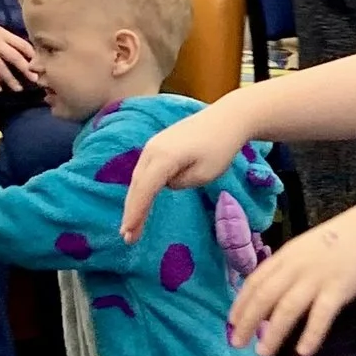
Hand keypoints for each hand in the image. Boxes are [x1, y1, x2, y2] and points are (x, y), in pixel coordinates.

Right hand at [0, 17, 38, 92]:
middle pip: (15, 58)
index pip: (22, 45)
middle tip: (34, 80)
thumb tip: (22, 52)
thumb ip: (5, 39)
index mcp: (2, 33)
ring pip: (1, 68)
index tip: (40, 64)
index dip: (32, 55)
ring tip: (18, 89)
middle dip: (26, 70)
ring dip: (10, 79)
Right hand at [121, 99, 253, 239]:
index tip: (128, 233)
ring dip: (134, 201)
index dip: (135, 213)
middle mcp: (152, 149)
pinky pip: (145, 171)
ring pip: (139, 178)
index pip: (145, 190)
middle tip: (127, 238)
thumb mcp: (204, 174)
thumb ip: (180, 183)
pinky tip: (140, 203)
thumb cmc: (221, 147)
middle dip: (131, 212)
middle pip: (137, 185)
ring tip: (131, 226)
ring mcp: (153, 145)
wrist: (228, 118)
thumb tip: (166, 184)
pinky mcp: (158, 145)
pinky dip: (141, 188)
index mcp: (164, 157)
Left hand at [227, 211, 355, 355]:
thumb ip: (293, 266)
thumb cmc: (347, 237)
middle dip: (247, 322)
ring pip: (286, 308)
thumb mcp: (310, 247)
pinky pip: (320, 314)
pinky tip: (303, 350)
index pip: (255, 281)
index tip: (232, 323)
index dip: (241, 303)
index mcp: (288, 254)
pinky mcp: (339, 287)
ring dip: (272, 333)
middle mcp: (296, 266)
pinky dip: (310, 334)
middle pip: (263, 297)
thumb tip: (277, 292)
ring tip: (263, 353)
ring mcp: (317, 276)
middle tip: (237, 344)